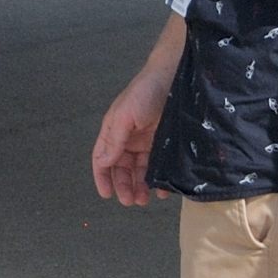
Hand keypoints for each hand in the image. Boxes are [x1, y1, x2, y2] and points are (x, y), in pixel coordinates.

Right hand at [90, 28, 181, 204]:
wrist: (176, 76)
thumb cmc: (145, 92)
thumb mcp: (125, 115)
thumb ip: (114, 139)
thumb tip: (102, 162)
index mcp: (114, 131)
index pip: (102, 158)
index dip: (102, 177)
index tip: (107, 195)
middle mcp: (129, 139)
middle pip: (121, 169)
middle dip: (124, 186)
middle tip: (131, 201)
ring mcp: (147, 142)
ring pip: (140, 170)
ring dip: (140, 186)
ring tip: (145, 200)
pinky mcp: (164, 143)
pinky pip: (159, 166)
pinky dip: (159, 179)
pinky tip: (162, 190)